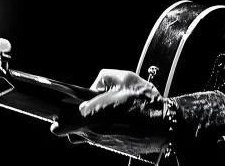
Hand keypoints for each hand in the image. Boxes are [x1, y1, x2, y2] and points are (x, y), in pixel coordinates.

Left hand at [50, 69, 168, 155]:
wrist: (165, 124)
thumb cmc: (144, 101)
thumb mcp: (123, 77)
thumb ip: (102, 77)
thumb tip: (93, 89)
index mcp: (92, 116)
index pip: (62, 126)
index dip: (59, 120)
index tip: (60, 113)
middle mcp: (94, 133)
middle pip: (71, 132)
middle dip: (75, 120)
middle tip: (87, 109)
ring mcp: (103, 143)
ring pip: (85, 136)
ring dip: (89, 126)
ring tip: (105, 114)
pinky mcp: (114, 148)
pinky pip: (100, 139)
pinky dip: (103, 130)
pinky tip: (117, 121)